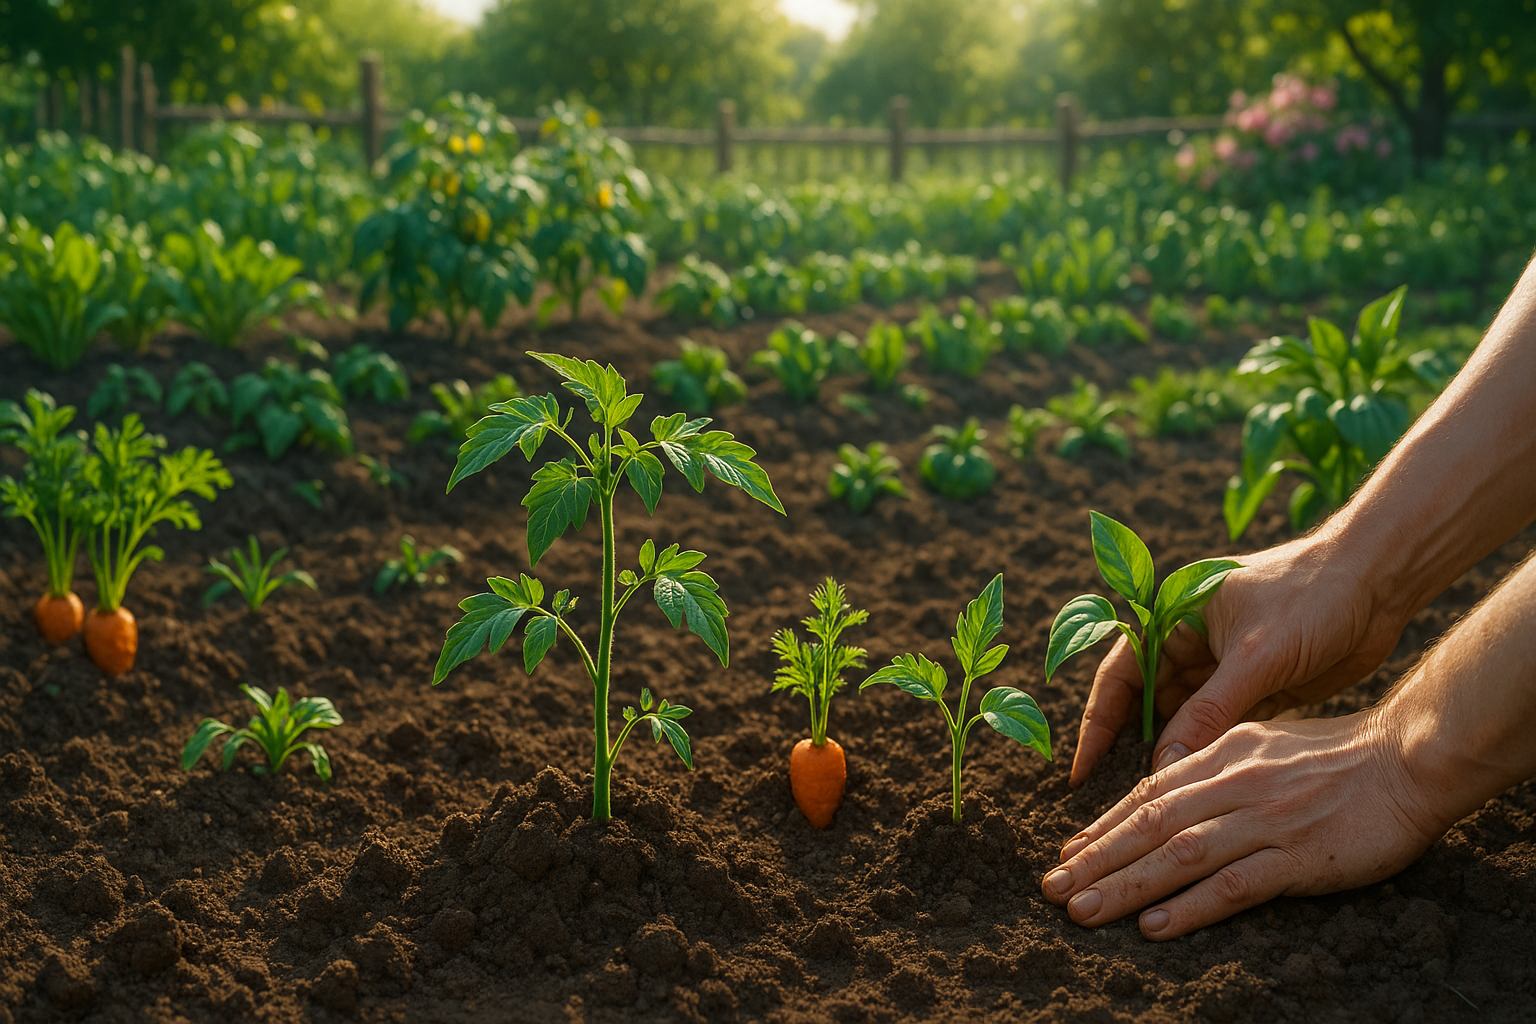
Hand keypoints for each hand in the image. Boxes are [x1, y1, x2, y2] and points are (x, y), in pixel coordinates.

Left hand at [1042, 711, 1446, 938]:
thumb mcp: (1262, 744)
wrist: (1407, 760)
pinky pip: (1235, 884)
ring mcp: (1264, 820)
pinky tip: (1155, 926)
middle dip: (1095, 860)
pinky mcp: (1298, 856)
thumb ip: (1214, 764)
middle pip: (1149, 825)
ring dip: (1125, 885)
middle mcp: (1233, 785)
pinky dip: (1192, 906)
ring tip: (1082, 911)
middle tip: (1052, 889)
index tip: (1068, 854)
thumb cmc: (1337, 756)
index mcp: (1221, 756)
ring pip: (1179, 855)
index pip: (1148, 795)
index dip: (1103, 827)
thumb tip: (1166, 787)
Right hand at [1069, 532, 1403, 785]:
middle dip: (1132, 748)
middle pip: (1147, 704)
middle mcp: (1190, 641)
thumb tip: (1164, 768)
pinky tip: (1200, 789)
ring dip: (1173, 756)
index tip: (1083, 772)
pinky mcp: (1257, 689)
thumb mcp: (1255, 656)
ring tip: (1157, 803)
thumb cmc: (1311, 596)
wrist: (1380, 581)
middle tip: (1115, 798)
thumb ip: (1208, 712)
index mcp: (1172, 615)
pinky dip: (1210, 755)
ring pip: (1184, 721)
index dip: (1098, 725)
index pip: (1120, 675)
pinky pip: (1220, 729)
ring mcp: (1223, 667)